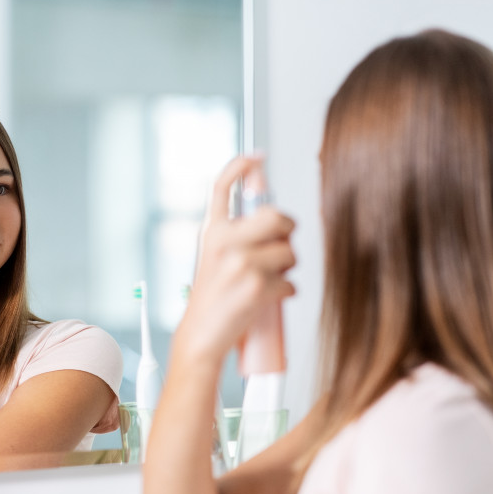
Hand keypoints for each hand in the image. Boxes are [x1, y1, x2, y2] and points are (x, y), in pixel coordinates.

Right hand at [175, 156, 295, 366]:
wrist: (201, 336)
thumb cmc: (212, 299)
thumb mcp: (214, 258)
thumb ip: (236, 235)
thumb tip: (276, 220)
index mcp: (211, 232)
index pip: (222, 187)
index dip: (240, 167)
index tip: (256, 157)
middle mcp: (224, 242)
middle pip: (276, 216)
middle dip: (288, 230)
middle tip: (283, 244)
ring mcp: (241, 264)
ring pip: (289, 253)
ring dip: (288, 269)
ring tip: (268, 281)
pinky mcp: (258, 287)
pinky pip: (291, 283)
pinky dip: (286, 293)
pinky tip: (270, 299)